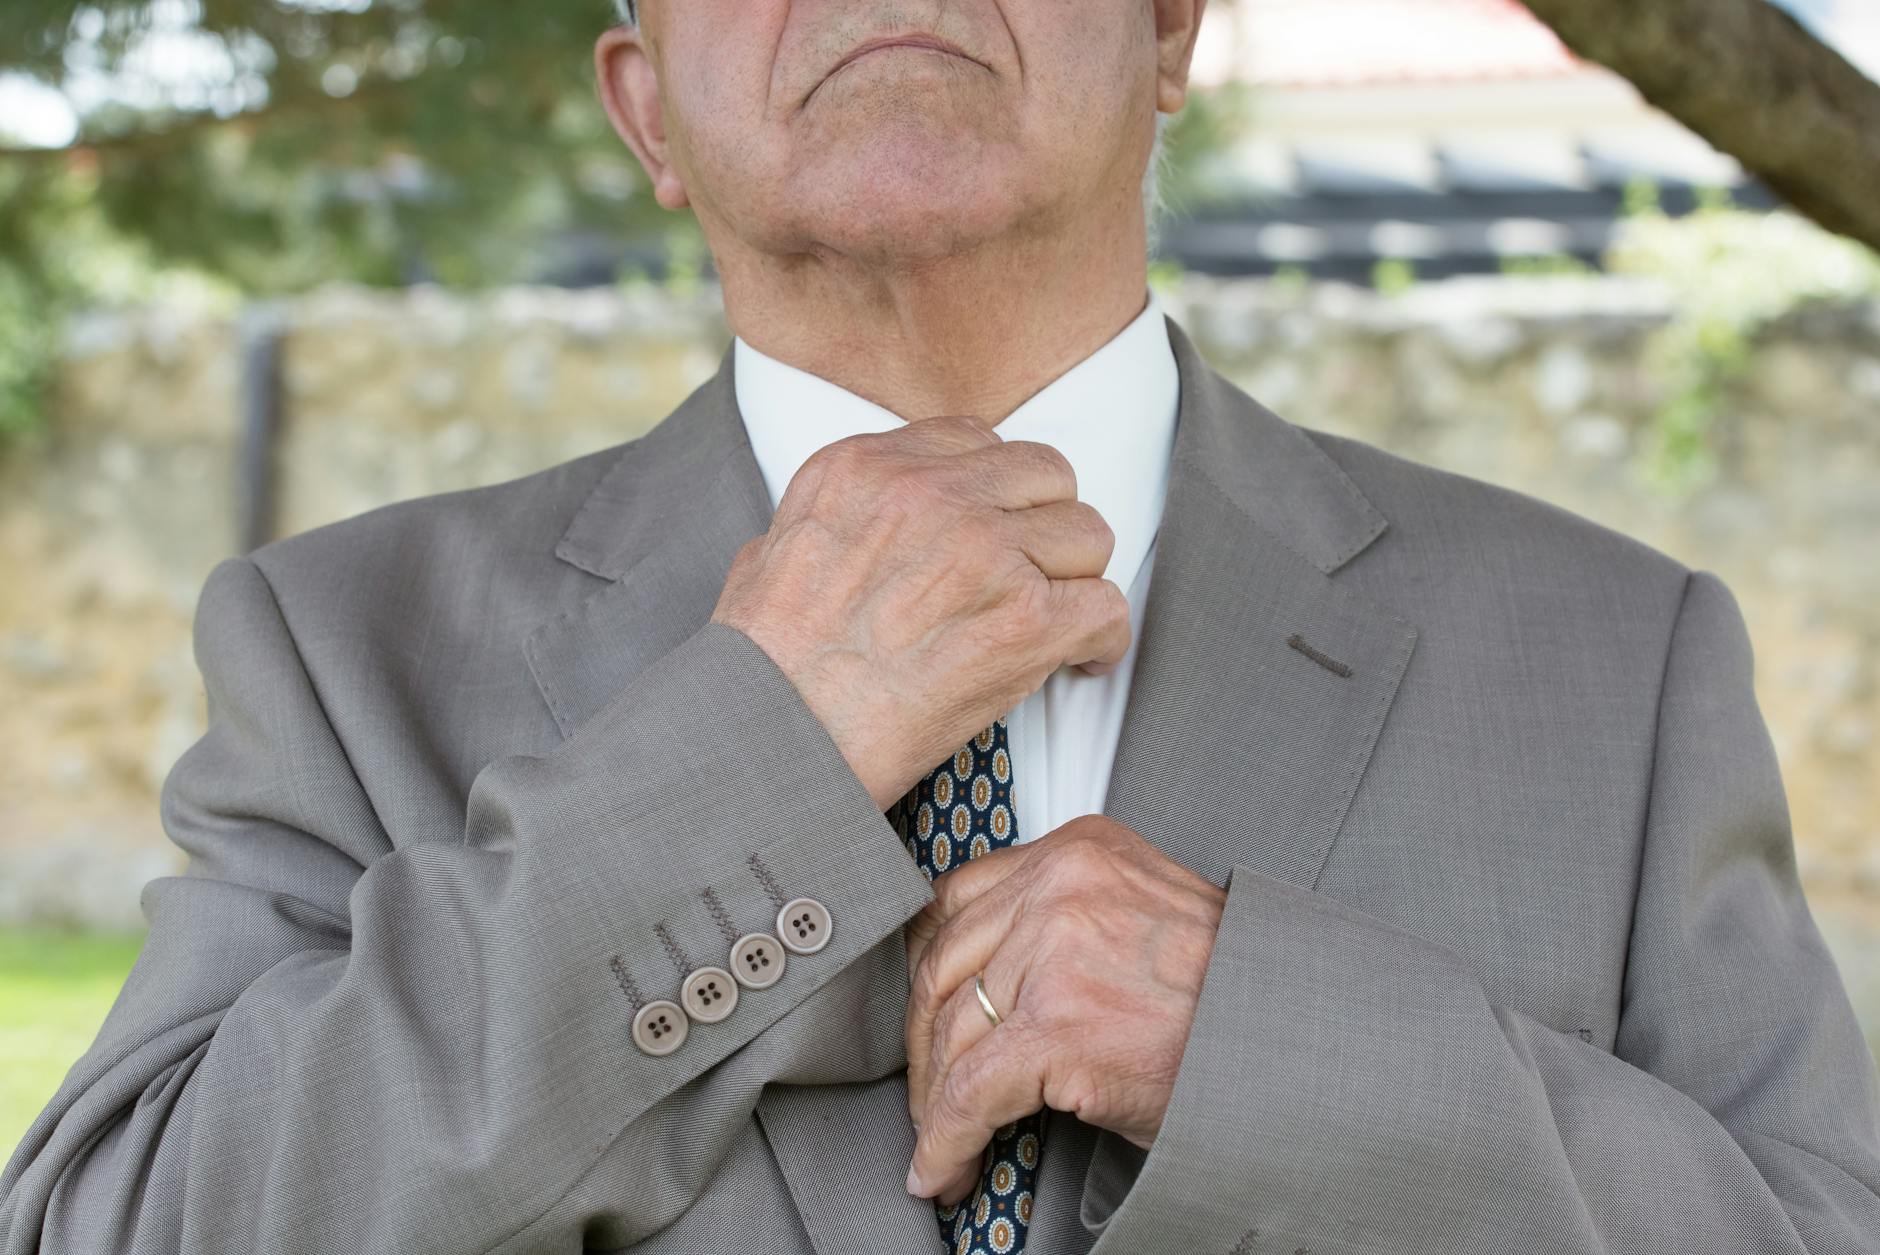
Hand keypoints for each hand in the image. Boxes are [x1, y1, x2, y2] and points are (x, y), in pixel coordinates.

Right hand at [710, 414, 1131, 809]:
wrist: (775, 740)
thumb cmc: (761, 671)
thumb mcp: (767, 557)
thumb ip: (826, 523)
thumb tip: (846, 532)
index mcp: (865, 468)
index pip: (974, 438)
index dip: (995, 489)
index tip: (995, 527)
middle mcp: (931, 493)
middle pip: (1045, 473)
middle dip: (1045, 525)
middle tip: (1033, 574)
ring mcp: (984, 550)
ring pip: (1087, 535)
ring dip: (1075, 581)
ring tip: (1053, 624)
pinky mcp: (1025, 620)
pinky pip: (1106, 608)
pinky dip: (1100, 642)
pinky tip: (1080, 663)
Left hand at [902, 815, 1226, 1203]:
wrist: (1292, 1035)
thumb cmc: (1228, 992)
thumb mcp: (1141, 918)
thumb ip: (1067, 922)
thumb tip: (987, 987)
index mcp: (1079, 850)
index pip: (960, 900)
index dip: (931, 972)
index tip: (927, 1017)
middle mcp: (1060, 885)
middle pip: (944, 964)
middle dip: (925, 1044)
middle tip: (931, 1096)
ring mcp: (1054, 952)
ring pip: (951, 1031)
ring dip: (935, 1103)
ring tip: (943, 1145)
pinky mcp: (1056, 1026)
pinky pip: (970, 1093)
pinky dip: (947, 1141)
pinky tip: (945, 1168)